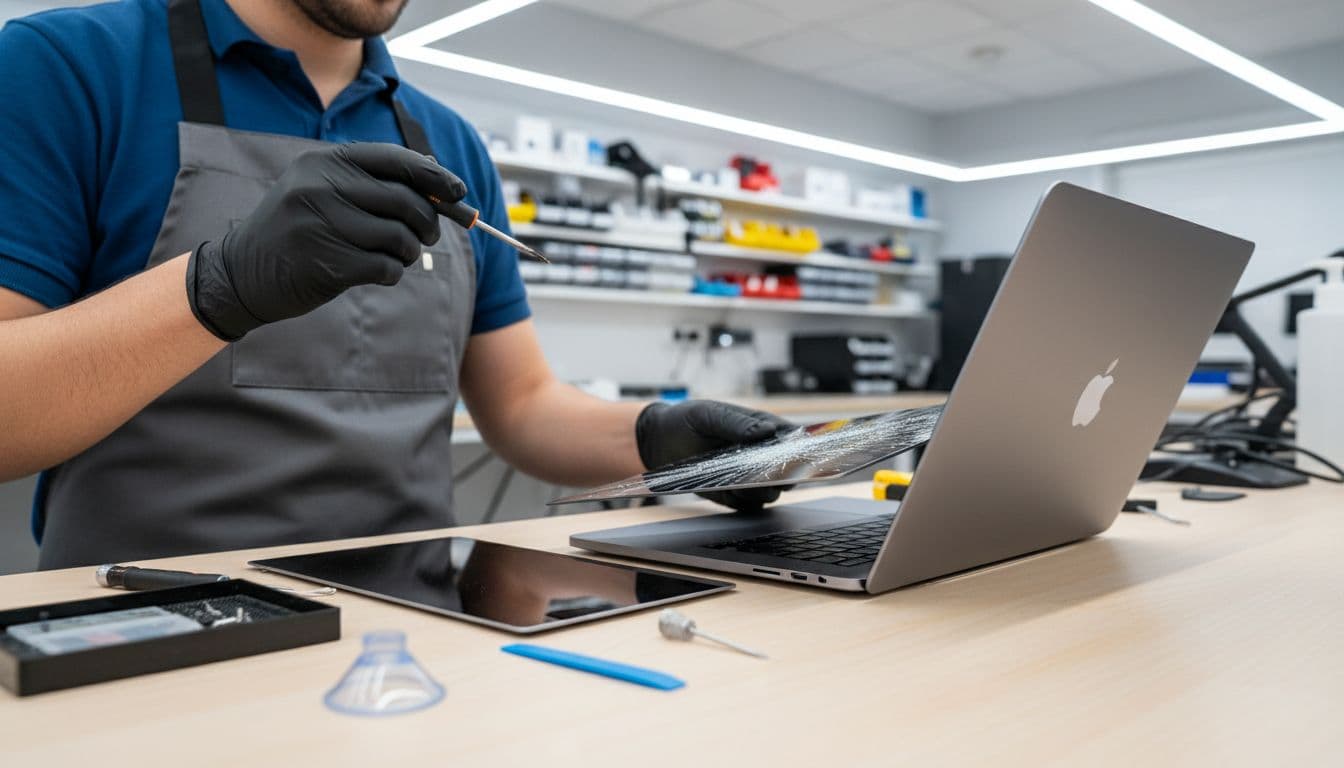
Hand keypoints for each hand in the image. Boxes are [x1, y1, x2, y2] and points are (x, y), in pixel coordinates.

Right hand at [186, 143, 466, 340]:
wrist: (240, 272)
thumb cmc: (295, 230)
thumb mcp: (322, 191)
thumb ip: (373, 183)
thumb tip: (439, 181)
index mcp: (324, 162)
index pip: (395, 160)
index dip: (434, 175)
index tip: (459, 192)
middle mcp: (323, 187)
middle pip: (407, 200)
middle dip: (429, 222)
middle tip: (426, 236)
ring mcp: (324, 225)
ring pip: (401, 237)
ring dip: (408, 252)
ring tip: (394, 255)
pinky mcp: (328, 263)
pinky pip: (387, 268)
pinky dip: (392, 273)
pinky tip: (377, 272)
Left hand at [636, 400, 791, 510]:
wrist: (658, 442)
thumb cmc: (687, 421)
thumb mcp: (709, 414)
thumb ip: (737, 422)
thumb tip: (768, 430)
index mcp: (762, 430)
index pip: (793, 439)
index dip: (802, 446)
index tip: (801, 452)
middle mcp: (760, 457)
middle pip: (788, 471)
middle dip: (786, 474)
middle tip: (775, 473)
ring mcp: (748, 479)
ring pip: (771, 492)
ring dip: (763, 490)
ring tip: (747, 482)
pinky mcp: (734, 496)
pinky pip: (749, 505)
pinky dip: (745, 502)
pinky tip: (733, 491)